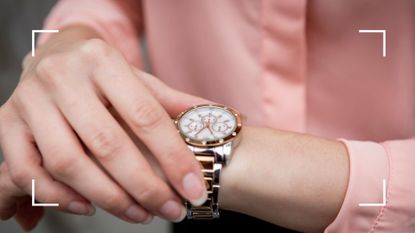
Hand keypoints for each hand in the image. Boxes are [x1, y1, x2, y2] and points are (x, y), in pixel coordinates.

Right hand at [0, 26, 208, 227]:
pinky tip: (89, 206)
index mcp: (103, 61)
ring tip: (139, 213)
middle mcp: (63, 77)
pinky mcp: (7, 123)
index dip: (174, 157)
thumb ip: (174, 102)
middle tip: (171, 210)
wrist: (54, 55)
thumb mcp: (139, 79)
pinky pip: (29, 170)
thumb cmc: (103, 73)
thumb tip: (222, 118)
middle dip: (145, 186)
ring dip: (108, 197)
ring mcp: (31, 101)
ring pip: (69, 162)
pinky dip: (59, 195)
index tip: (195, 189)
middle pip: (108, 144)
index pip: (146, 116)